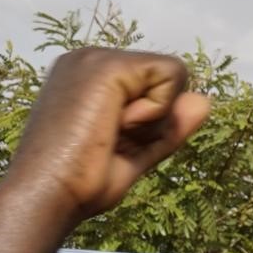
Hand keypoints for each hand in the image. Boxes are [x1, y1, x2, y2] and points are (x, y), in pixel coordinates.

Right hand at [6, 47, 210, 223]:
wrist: (47, 194)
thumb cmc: (79, 183)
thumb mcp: (136, 152)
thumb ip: (168, 125)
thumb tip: (205, 100)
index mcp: (89, 77)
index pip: (152, 87)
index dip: (150, 123)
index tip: (110, 144)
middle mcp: (90, 60)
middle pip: (166, 79)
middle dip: (155, 120)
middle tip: (109, 142)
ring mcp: (96, 58)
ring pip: (172, 75)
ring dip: (154, 117)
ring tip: (109, 133)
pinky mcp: (108, 66)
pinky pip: (171, 76)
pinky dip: (156, 111)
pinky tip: (118, 126)